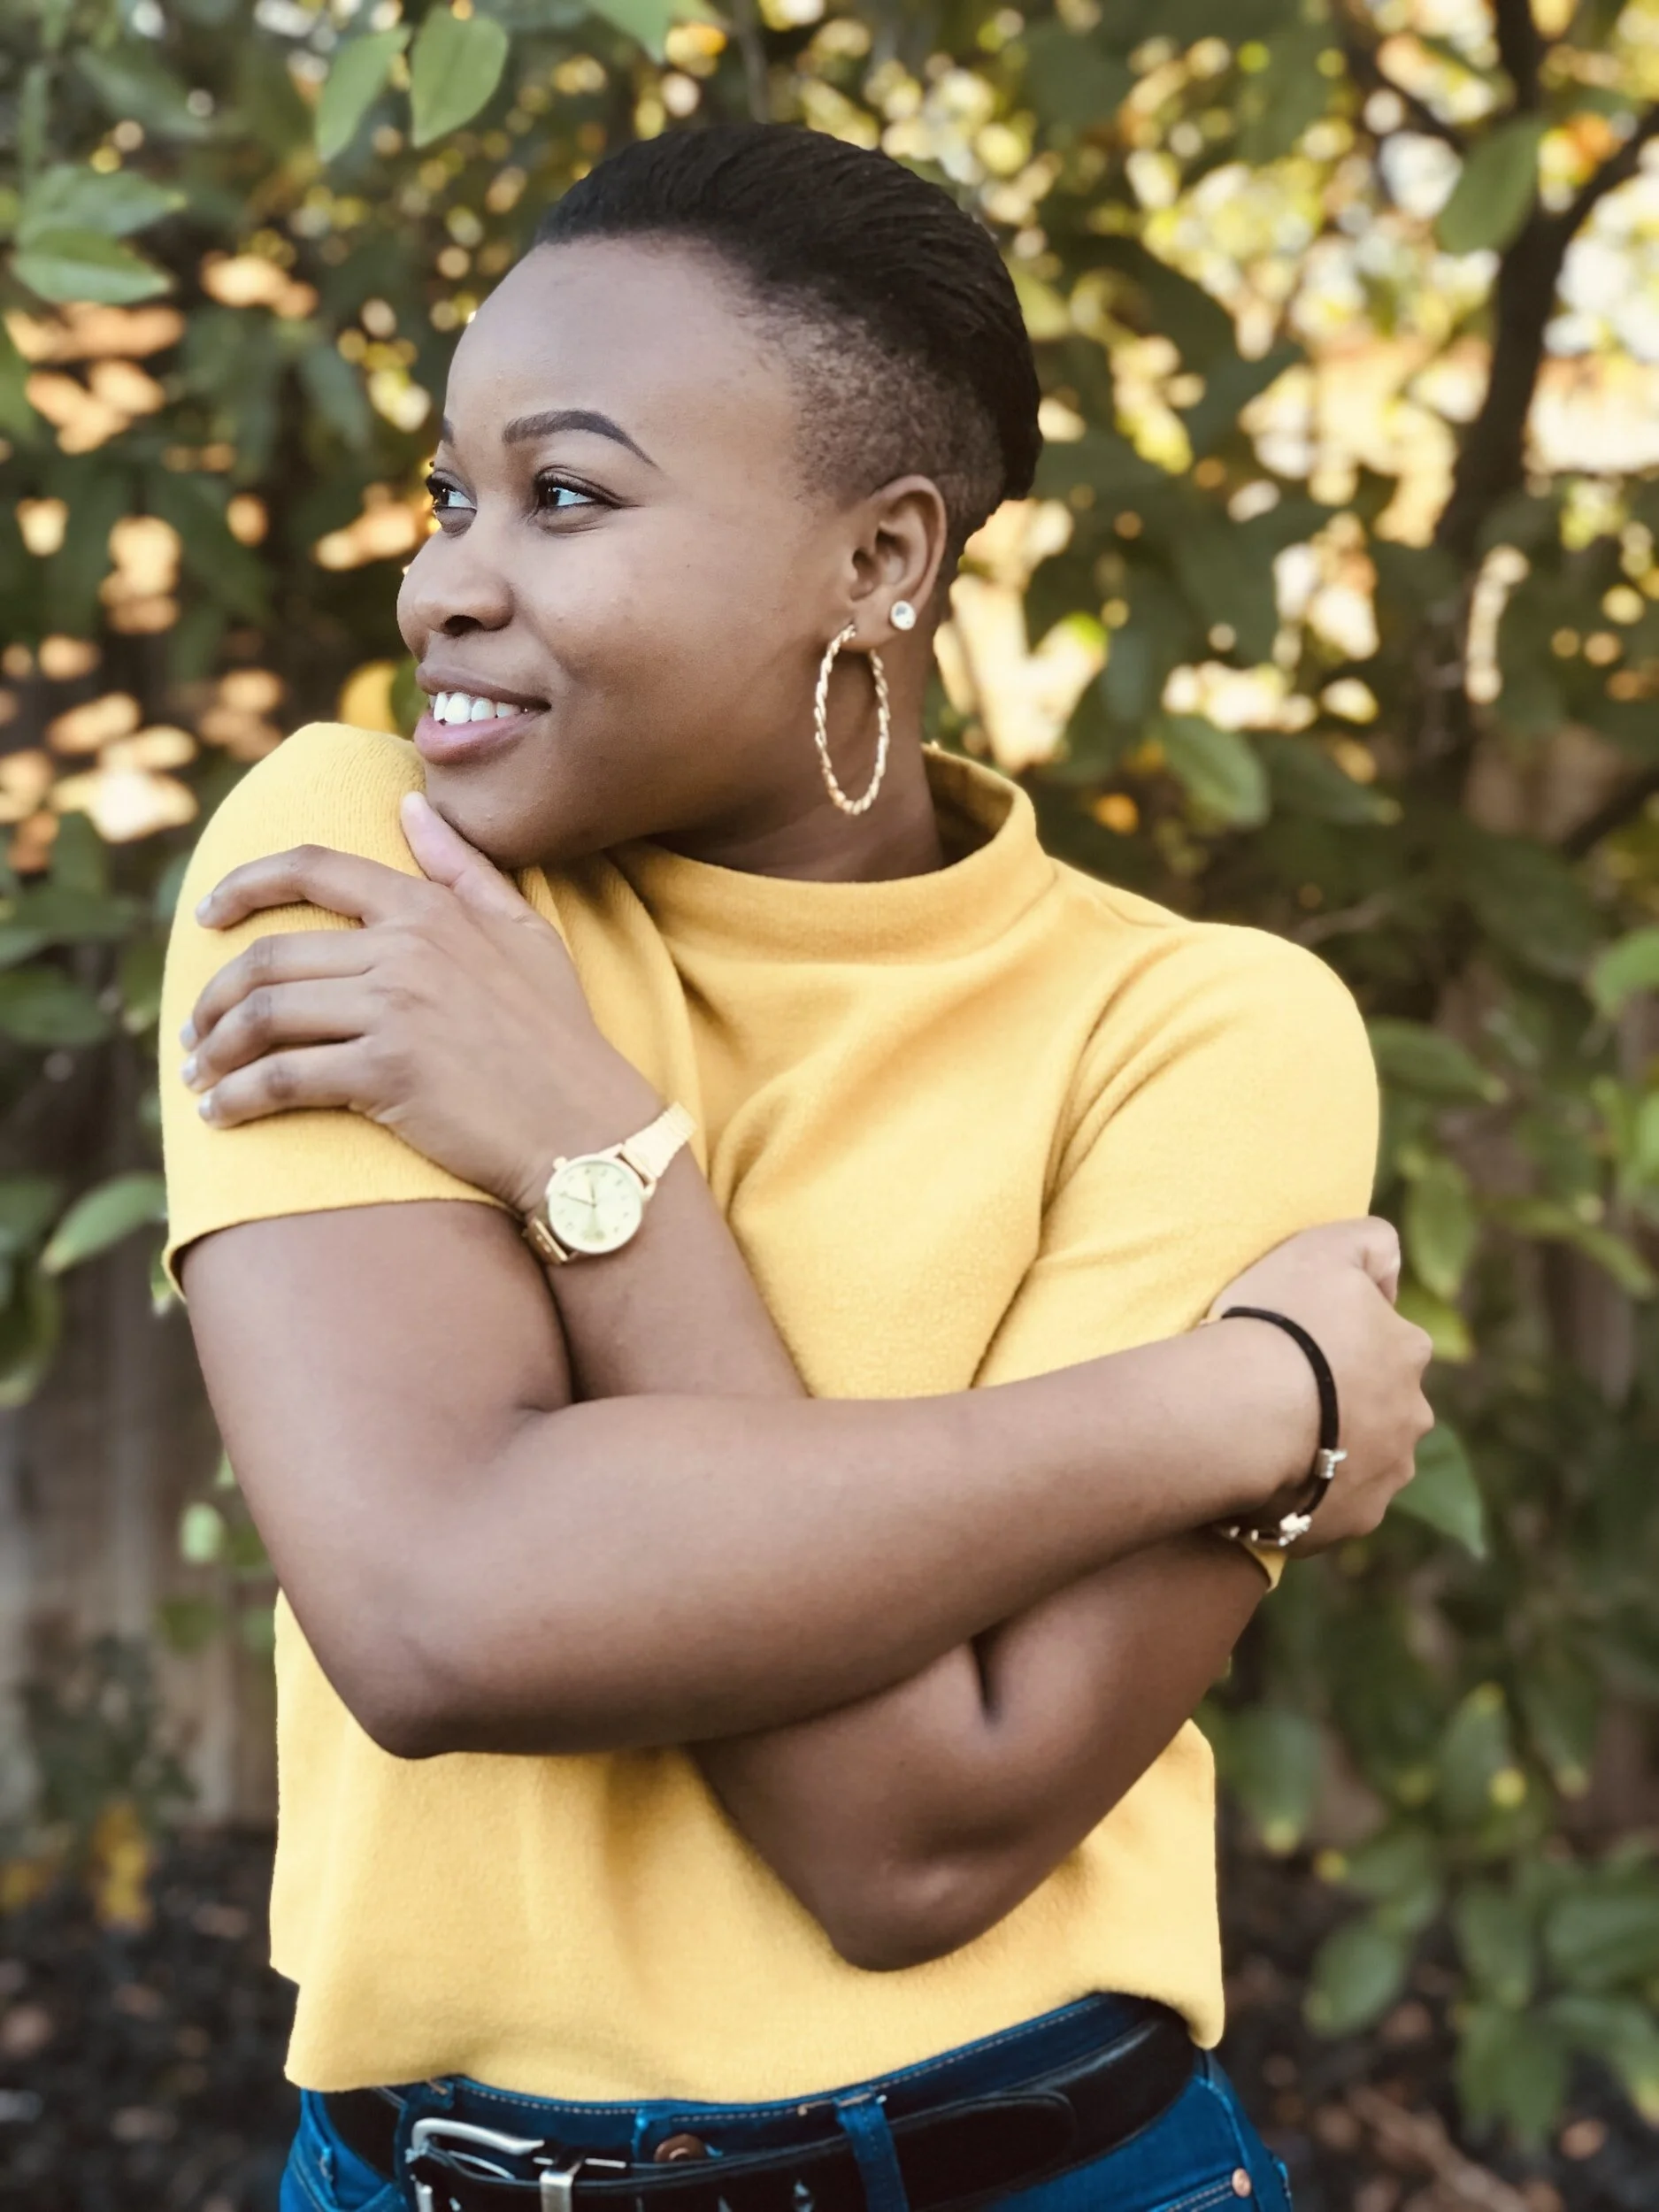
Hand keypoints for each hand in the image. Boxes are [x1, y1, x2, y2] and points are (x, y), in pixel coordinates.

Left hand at [179, 793, 661, 1212]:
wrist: (587, 1128)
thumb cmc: (560, 1038)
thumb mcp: (526, 934)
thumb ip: (463, 868)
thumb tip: (409, 805)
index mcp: (430, 909)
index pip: (312, 869)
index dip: (243, 886)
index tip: (206, 916)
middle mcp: (405, 948)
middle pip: (269, 956)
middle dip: (216, 997)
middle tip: (197, 1030)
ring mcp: (393, 1008)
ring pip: (264, 1015)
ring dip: (215, 1049)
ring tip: (202, 1076)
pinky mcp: (385, 1071)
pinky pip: (280, 1077)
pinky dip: (237, 1097)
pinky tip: (221, 1115)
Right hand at [1212, 1219, 1433, 1551]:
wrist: (1242, 1413)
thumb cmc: (1278, 1323)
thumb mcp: (1325, 1247)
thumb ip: (1371, 1242)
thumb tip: (1391, 1269)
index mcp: (1408, 1352)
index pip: (1388, 1343)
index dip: (1342, 1341)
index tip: (1297, 1344)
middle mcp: (1412, 1418)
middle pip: (1382, 1407)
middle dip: (1346, 1402)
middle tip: (1282, 1393)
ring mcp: (1385, 1477)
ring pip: (1361, 1460)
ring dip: (1329, 1451)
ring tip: (1270, 1440)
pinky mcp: (1352, 1521)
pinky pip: (1330, 1507)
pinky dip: (1308, 1496)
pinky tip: (1267, 1480)